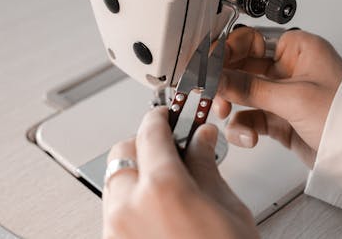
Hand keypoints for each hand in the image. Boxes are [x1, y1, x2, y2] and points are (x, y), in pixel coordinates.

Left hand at [103, 107, 257, 238]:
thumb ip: (206, 165)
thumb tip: (201, 139)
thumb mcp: (226, 207)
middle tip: (169, 148)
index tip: (167, 115)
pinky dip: (131, 198)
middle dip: (144, 143)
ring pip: (115, 179)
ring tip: (166, 182)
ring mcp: (116, 229)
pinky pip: (114, 208)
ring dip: (136, 171)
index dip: (161, 117)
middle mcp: (129, 206)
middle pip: (124, 150)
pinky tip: (157, 207)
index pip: (151, 132)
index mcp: (162, 188)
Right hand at [214, 27, 341, 166]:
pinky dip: (243, 128)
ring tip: (226, 115)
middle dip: (224, 82)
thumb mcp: (293, 97)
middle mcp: (287, 68)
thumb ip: (249, 87)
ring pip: (242, 95)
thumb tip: (214, 77)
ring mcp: (282, 94)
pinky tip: (248, 137)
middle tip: (208, 91)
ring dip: (231, 107)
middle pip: (241, 68)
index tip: (206, 64)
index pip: (249, 41)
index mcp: (296, 48)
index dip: (225, 51)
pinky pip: (250, 118)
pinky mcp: (279, 119)